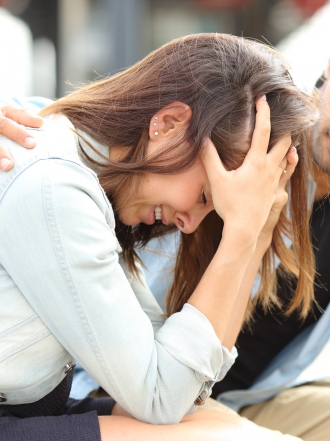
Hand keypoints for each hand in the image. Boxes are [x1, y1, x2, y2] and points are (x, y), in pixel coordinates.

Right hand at [0, 106, 43, 170]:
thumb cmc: (10, 136)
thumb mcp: (15, 126)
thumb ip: (32, 126)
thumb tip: (62, 123)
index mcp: (4, 114)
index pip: (15, 113)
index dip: (27, 118)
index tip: (42, 124)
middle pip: (3, 124)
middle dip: (17, 133)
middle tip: (32, 144)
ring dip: (0, 152)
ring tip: (8, 166)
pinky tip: (2, 171)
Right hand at [202, 96, 291, 243]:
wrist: (244, 229)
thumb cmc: (230, 205)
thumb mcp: (217, 180)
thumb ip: (209, 158)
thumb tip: (202, 139)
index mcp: (256, 162)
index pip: (263, 131)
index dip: (263, 112)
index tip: (263, 99)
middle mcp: (269, 169)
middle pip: (283, 142)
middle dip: (283, 128)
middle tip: (279, 118)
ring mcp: (274, 181)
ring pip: (286, 157)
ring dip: (285, 145)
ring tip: (282, 137)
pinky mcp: (274, 192)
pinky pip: (285, 172)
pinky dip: (287, 162)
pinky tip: (284, 162)